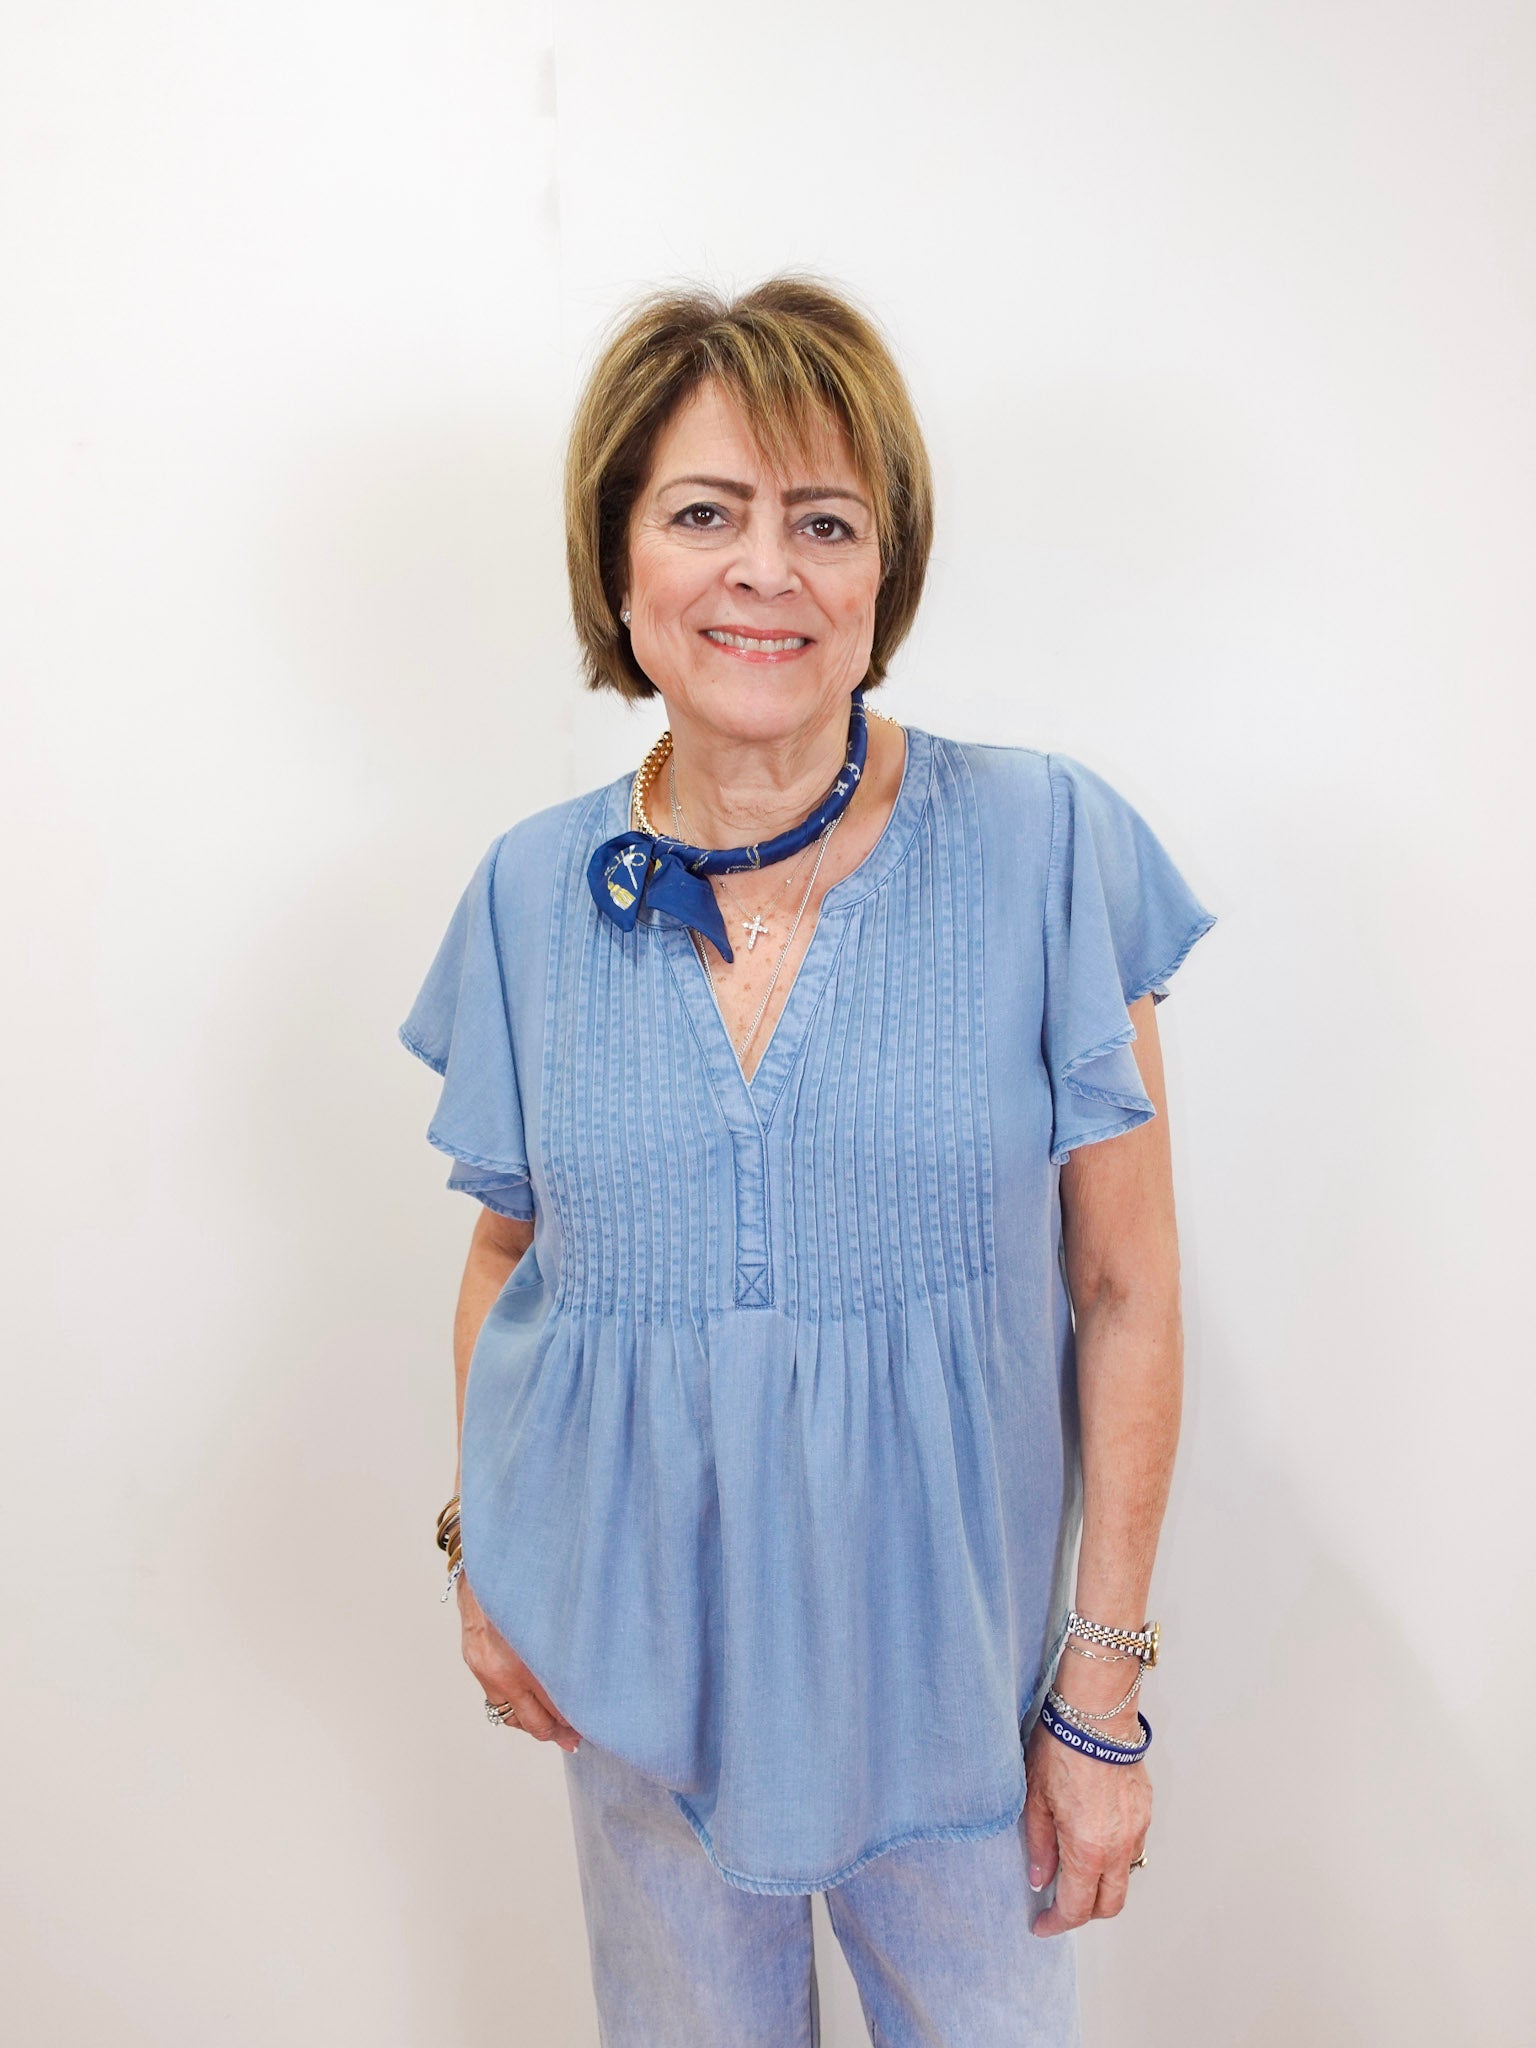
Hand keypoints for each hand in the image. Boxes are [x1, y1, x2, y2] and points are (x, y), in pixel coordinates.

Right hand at [457, 1573, 581, 1752]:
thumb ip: (571, 1645)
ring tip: (556, 1729)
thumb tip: (592, 1674)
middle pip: (535, 1721)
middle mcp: (502, 1669)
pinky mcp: (474, 1664)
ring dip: (534, 1726)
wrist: (486, 1559)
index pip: (557, 1705)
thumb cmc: (527, 1579)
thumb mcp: (559, 1608)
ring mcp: (484, 1669)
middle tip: (577, 1739)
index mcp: (528, 1657)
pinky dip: (515, 1710)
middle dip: (559, 1733)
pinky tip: (530, 1709)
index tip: (594, 1722)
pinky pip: (496, 1702)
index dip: (577, 1718)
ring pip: (512, 1717)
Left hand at [1022, 1716, 1150, 1935]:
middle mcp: (1119, 1847)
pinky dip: (1114, 1855)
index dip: (1056, 1923)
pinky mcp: (1145, 1811)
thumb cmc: (1062, 1749)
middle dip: (1085, 1913)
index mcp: (1088, 1849)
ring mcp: (1137, 1829)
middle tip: (1060, 1904)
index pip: (1077, 1908)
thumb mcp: (1035, 1799)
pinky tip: (1094, 1837)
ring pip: (1125, 1877)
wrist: (1097, 1714)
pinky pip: (1133, 1847)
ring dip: (1103, 1884)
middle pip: (1110, 1904)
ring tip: (1076, 1867)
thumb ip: (1039, 1845)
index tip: (1041, 1924)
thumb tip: (1040, 1878)